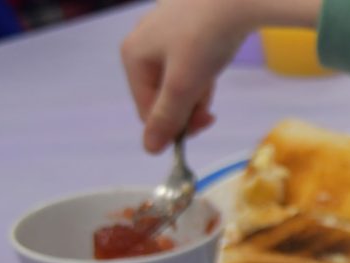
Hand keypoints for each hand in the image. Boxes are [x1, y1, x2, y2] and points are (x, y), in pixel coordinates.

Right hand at [120, 0, 320, 153]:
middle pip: (163, 95)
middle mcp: (142, 42)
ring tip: (214, 75)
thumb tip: (149, 149)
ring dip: (200, 90)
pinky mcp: (188, 26)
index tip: (204, 126)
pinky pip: (192, 62)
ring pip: (180, 80)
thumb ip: (168, 117)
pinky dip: (205, 70)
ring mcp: (165, 32)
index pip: (147, 109)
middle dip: (189, 106)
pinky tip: (217, 60)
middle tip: (212, 110)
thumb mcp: (186, 84)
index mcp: (133, 56)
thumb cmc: (208, 35)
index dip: (174, 125)